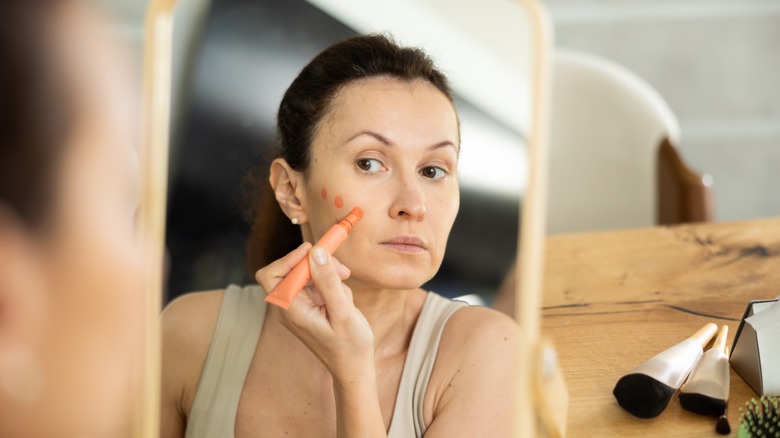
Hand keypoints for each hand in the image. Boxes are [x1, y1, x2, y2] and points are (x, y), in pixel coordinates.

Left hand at [255, 243, 374, 380]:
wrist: (354, 368)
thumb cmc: (349, 347)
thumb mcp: (343, 312)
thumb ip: (328, 282)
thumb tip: (316, 252)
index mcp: (291, 310)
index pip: (271, 275)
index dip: (288, 258)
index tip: (314, 251)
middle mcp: (290, 306)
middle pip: (291, 269)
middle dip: (317, 263)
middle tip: (342, 270)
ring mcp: (299, 306)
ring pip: (306, 274)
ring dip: (328, 274)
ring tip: (346, 288)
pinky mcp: (310, 305)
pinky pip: (316, 283)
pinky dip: (331, 283)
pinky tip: (344, 299)